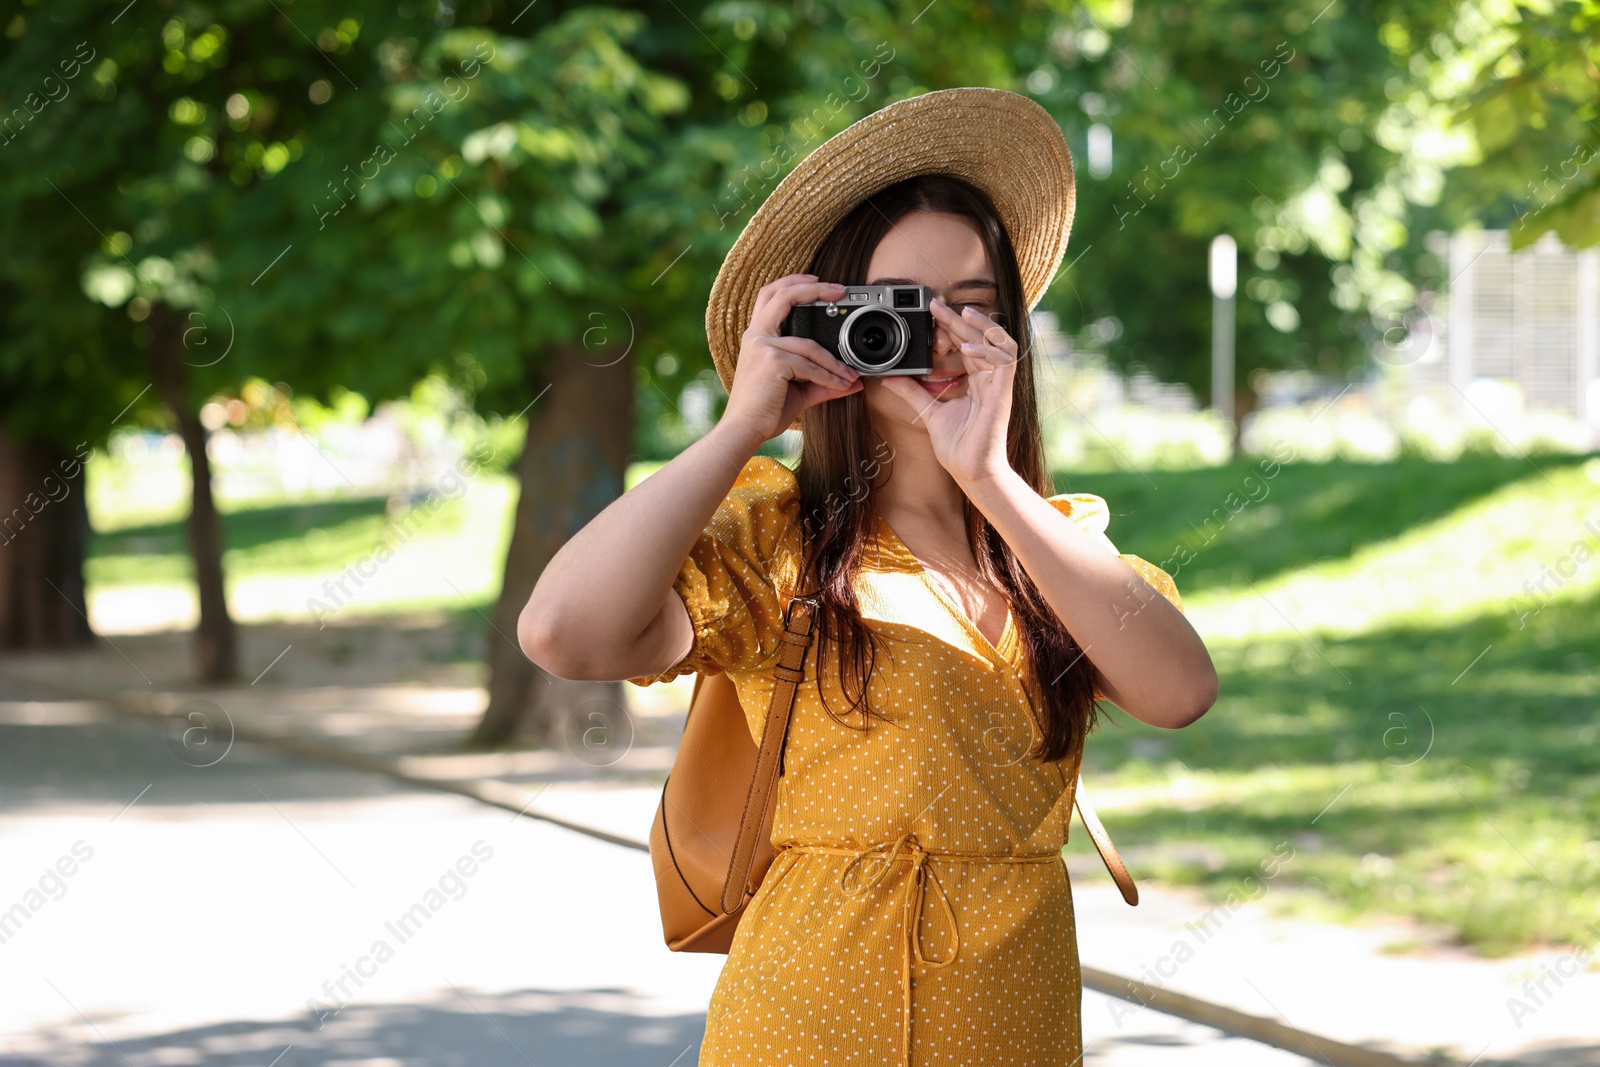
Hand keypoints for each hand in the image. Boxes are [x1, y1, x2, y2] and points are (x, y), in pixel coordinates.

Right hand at [720, 274, 863, 444]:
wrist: (744, 430)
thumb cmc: (764, 410)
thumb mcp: (798, 391)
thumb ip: (823, 381)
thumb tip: (852, 382)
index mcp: (757, 336)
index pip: (771, 296)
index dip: (794, 282)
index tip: (818, 280)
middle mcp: (756, 335)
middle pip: (783, 295)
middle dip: (813, 288)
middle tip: (839, 289)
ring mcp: (763, 346)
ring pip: (809, 344)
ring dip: (835, 361)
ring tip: (850, 375)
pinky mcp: (772, 361)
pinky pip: (809, 365)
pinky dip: (828, 376)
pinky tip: (840, 385)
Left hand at [879, 297, 1017, 484]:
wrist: (971, 471)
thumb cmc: (958, 446)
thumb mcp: (929, 411)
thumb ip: (913, 391)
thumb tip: (891, 377)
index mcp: (977, 381)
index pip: (968, 344)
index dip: (953, 326)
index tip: (932, 313)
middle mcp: (990, 379)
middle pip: (980, 338)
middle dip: (959, 319)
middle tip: (937, 305)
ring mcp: (998, 385)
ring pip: (998, 342)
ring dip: (981, 326)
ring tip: (961, 313)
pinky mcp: (1003, 394)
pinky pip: (1004, 362)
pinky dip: (988, 350)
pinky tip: (968, 347)